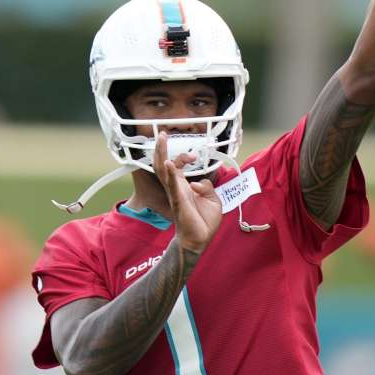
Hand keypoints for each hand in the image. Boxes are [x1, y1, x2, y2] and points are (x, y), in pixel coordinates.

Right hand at [153, 132, 221, 253]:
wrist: (200, 240)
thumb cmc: (204, 221)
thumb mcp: (213, 199)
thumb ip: (207, 187)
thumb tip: (200, 181)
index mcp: (184, 186)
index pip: (177, 166)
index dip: (183, 156)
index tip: (194, 154)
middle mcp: (176, 188)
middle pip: (164, 165)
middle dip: (161, 149)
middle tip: (162, 133)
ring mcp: (176, 194)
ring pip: (164, 172)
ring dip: (162, 155)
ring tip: (161, 140)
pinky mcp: (179, 202)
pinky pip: (173, 186)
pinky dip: (171, 174)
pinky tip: (169, 163)